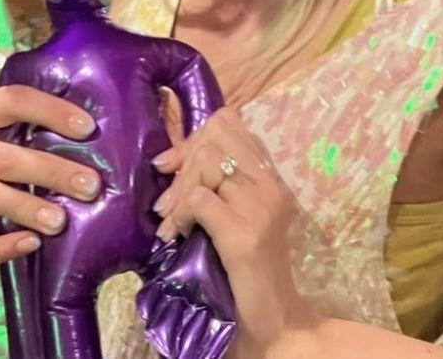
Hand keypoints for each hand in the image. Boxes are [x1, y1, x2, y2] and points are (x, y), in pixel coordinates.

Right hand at [0, 84, 102, 263]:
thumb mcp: (9, 131)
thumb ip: (38, 129)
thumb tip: (96, 137)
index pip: (12, 101)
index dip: (50, 111)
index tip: (88, 129)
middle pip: (2, 157)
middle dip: (50, 172)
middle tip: (89, 187)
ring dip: (24, 207)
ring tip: (60, 221)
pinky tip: (30, 245)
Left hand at [153, 107, 324, 358]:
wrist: (275, 320)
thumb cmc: (250, 269)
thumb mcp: (237, 214)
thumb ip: (217, 183)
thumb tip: (167, 160)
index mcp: (272, 175)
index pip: (229, 122)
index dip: (196, 137)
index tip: (174, 165)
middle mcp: (270, 184)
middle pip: (215, 137)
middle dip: (184, 162)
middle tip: (170, 199)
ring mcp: (260, 206)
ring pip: (206, 163)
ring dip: (180, 189)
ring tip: (172, 219)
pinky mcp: (243, 234)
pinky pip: (198, 199)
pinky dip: (179, 215)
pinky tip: (176, 235)